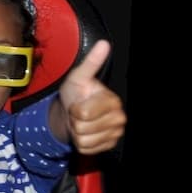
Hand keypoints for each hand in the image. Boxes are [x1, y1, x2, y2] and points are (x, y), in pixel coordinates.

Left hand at [57, 39, 125, 154]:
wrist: (73, 112)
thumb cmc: (77, 93)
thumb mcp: (79, 77)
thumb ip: (91, 62)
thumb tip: (103, 44)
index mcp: (112, 101)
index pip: (82, 113)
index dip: (74, 108)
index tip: (79, 102)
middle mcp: (118, 118)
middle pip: (82, 127)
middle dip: (74, 120)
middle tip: (79, 112)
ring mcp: (114, 133)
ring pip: (83, 139)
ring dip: (76, 131)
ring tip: (81, 121)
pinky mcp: (108, 146)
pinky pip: (85, 148)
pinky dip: (80, 142)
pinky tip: (85, 132)